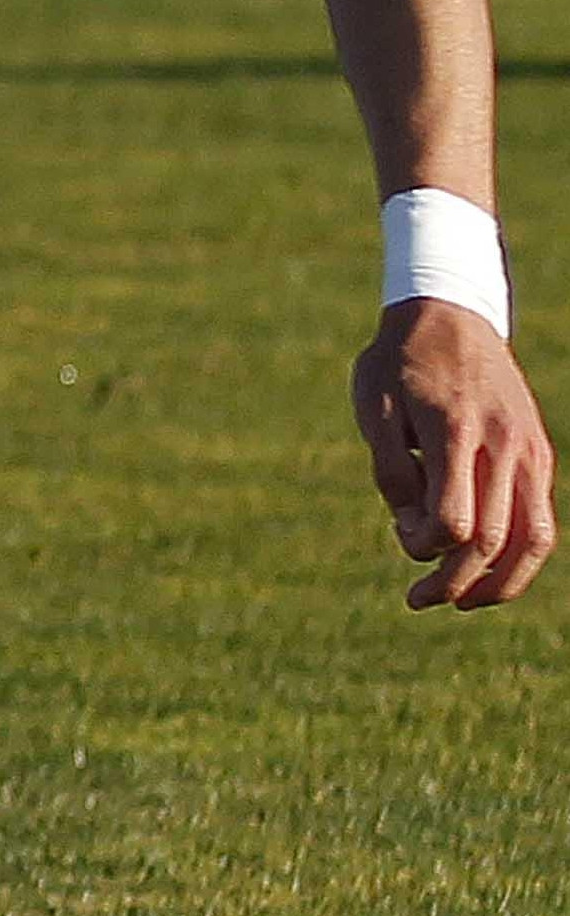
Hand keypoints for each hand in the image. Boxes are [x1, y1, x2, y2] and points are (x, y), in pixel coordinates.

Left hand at [350, 302, 555, 608]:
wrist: (450, 313)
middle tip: (419, 599)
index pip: (453, 521)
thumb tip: (415, 532)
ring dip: (498, 584)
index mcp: (454, 430)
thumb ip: (390, 472)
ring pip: (533, 540)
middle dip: (454, 581)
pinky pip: (542, 521)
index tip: (400, 535)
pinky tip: (489, 573)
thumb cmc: (399, 362)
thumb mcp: (373, 408)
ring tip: (463, 602)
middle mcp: (502, 444)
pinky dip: (520, 557)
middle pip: (492, 540)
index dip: (424, 548)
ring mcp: (529, 450)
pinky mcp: (539, 453)